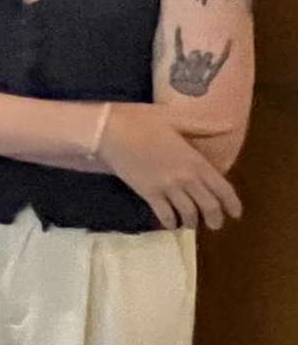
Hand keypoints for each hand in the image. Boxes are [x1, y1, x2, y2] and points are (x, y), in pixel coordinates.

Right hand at [97, 103, 241, 229]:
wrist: (108, 130)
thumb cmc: (142, 120)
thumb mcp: (176, 119)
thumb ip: (205, 126)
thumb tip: (231, 125)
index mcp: (195, 161)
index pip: (222, 188)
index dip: (232, 204)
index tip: (235, 213)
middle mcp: (185, 178)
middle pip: (208, 206)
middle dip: (214, 219)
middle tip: (215, 224)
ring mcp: (166, 188)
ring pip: (188, 214)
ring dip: (192, 223)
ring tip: (191, 225)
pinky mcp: (147, 193)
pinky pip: (164, 214)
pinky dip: (169, 222)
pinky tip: (170, 224)